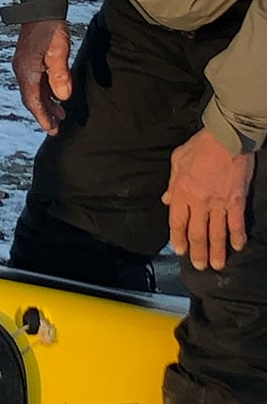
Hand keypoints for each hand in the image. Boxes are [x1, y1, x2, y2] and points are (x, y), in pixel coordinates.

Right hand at [12, 19, 71, 133]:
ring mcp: (24, 64)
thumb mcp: (58, 51)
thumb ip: (60, 74)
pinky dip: (45, 91)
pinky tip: (56, 94)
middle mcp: (22, 69)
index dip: (43, 118)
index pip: (33, 101)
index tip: (53, 130)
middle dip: (44, 114)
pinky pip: (36, 81)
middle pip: (32, 98)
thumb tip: (62, 97)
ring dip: (46, 103)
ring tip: (60, 113)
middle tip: (56, 127)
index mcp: (26, 70)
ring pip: (34, 90)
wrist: (40, 6)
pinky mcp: (29, 58)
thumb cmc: (50, 27)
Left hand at [162, 128, 254, 270]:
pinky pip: (236, 224)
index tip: (179, 250)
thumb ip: (172, 183)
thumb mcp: (177, 160)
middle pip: (196, 233)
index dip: (177, 238)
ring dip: (217, 251)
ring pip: (216, 233)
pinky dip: (237, 237)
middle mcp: (199, 200)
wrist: (226, 137)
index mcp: (182, 190)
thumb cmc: (200, 146)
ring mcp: (219, 202)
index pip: (177, 221)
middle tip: (199, 266)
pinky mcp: (236, 200)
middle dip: (197, 252)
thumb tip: (167, 201)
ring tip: (217, 266)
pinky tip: (237, 247)